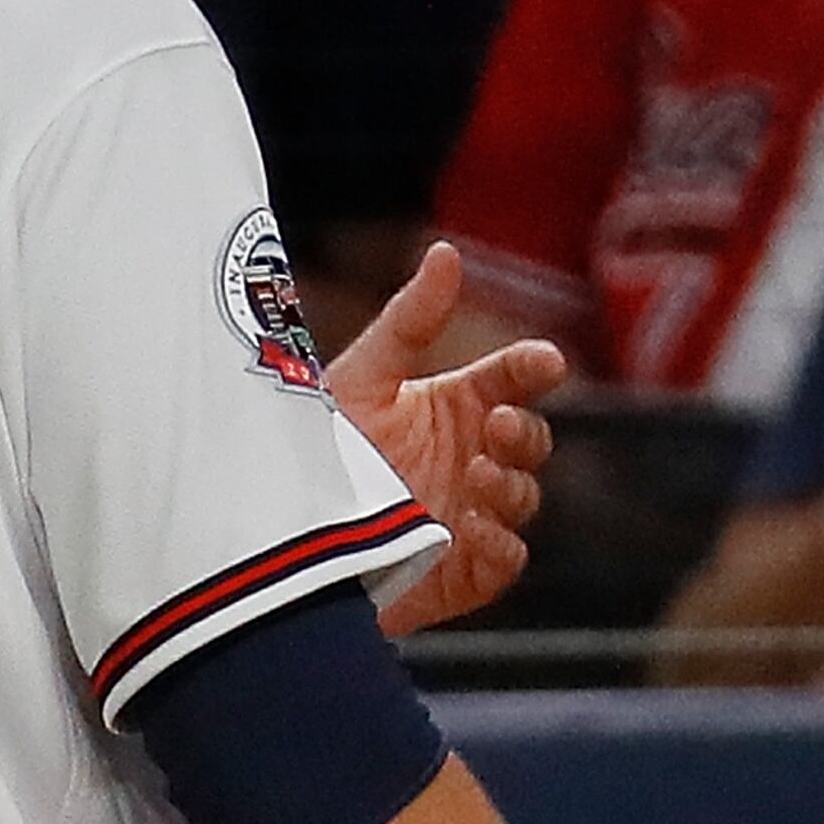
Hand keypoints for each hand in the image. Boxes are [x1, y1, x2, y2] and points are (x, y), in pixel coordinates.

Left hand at [326, 243, 566, 636]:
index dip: (532, 367)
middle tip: (493, 423)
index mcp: (454, 406)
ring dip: (511, 484)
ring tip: (474, 473)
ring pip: (524, 497)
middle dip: (525, 430)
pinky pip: (507, 559)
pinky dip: (499, 544)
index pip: (512, 379)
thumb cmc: (319, 449)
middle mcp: (470, 458)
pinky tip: (468, 527)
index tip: (543, 361)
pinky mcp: (462, 571)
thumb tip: (447, 253)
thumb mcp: (361, 377)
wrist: (280, 534)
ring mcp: (471, 515)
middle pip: (531, 439)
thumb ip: (410, 320)